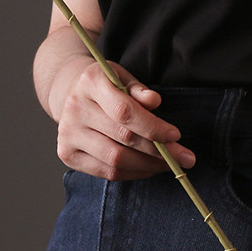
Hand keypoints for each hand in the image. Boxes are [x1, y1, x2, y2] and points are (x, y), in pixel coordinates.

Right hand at [54, 60, 195, 180]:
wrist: (70, 93)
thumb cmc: (105, 86)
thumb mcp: (122, 77)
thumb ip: (139, 89)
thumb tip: (154, 101)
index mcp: (89, 82)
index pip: (124, 111)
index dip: (153, 127)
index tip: (175, 135)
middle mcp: (74, 108)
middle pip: (123, 138)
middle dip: (160, 151)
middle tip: (184, 158)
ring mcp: (67, 132)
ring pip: (116, 159)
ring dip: (148, 165)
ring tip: (168, 164)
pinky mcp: (67, 153)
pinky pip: (106, 172)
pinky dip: (133, 173)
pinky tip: (147, 167)